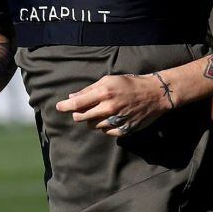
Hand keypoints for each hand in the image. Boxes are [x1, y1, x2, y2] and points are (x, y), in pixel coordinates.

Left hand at [55, 72, 174, 136]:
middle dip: (77, 114)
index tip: (58, 107)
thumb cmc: (130, 84)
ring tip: (102, 111)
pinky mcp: (123, 130)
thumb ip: (89, 89)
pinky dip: (105, 125)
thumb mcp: (109, 80)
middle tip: (80, 110)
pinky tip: (112, 117)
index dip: (64, 106)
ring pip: (92, 126)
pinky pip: (105, 131)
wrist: (154, 94)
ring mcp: (116, 121)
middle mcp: (108, 108)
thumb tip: (72, 97)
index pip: (76, 104)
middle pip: (81, 117)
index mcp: (103, 93)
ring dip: (92, 119)